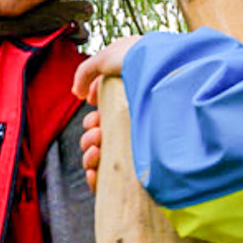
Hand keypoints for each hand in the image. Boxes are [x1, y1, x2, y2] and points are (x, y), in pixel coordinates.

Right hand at [73, 40, 134, 188]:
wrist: (165, 70)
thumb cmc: (140, 61)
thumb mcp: (107, 59)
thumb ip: (86, 73)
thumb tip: (77, 94)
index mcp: (129, 112)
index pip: (104, 126)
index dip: (92, 125)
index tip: (95, 119)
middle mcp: (134, 131)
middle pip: (99, 144)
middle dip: (89, 139)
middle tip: (98, 133)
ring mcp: (138, 150)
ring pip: (101, 162)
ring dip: (89, 156)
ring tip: (98, 148)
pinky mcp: (139, 170)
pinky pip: (110, 183)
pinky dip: (94, 179)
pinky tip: (94, 171)